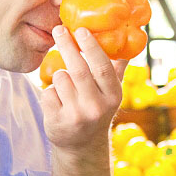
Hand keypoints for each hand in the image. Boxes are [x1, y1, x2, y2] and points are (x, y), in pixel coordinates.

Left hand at [41, 25, 127, 152]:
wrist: (82, 146)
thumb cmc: (97, 109)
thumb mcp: (111, 93)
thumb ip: (117, 68)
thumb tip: (127, 42)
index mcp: (113, 96)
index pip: (102, 67)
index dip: (91, 47)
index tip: (81, 30)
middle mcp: (96, 107)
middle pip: (78, 69)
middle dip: (67, 45)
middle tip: (58, 29)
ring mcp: (76, 115)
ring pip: (60, 78)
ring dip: (60, 75)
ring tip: (67, 85)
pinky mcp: (57, 121)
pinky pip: (48, 92)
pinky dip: (50, 91)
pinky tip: (59, 101)